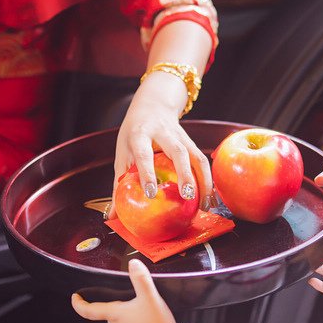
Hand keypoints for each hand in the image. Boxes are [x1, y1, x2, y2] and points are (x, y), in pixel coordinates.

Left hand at [71, 259, 181, 322]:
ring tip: (139, 300)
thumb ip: (141, 279)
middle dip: (113, 299)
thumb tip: (133, 263)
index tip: (75, 297)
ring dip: (125, 308)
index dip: (79, 303)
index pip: (89, 310)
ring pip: (119, 315)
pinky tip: (144, 312)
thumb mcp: (150, 297)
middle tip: (123, 289)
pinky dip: (133, 315)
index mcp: (114, 315)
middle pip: (108, 309)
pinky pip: (128, 322)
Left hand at [109, 74, 212, 217]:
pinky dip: (208, 181)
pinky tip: (210, 199)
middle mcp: (163, 133)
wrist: (153, 106)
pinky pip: (203, 162)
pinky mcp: (192, 142)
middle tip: (187, 196)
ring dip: (203, 181)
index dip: (147, 172)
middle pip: (177, 151)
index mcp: (140, 134)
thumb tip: (112, 216)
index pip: (144, 153)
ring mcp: (181, 136)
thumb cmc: (134, 134)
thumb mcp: (123, 152)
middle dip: (184, 174)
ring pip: (196, 157)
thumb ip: (118, 183)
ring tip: (205, 205)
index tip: (150, 193)